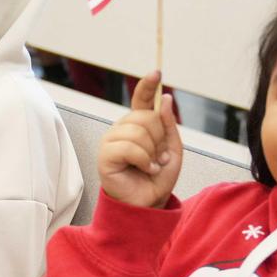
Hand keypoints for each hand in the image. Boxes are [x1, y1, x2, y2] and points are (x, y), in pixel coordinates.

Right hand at [96, 72, 181, 208]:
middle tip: (158, 157)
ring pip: (139, 132)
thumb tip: (165, 98)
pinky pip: (130, 148)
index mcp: (137, 125)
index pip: (141, 99)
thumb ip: (168, 124)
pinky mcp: (105, 155)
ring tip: (151, 166)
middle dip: (160, 139)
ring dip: (153, 153)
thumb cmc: (156, 178)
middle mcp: (122, 129)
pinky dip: (144, 161)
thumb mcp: (172, 149)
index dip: (148, 85)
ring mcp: (111, 140)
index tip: (156, 73)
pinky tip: (144, 169)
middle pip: (146, 117)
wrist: (147, 204)